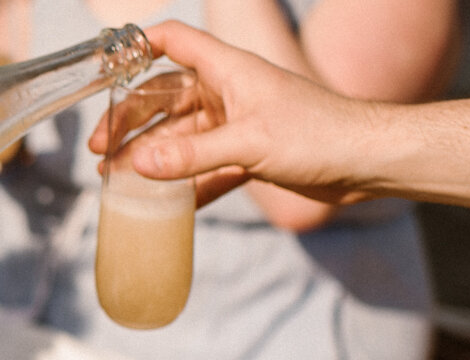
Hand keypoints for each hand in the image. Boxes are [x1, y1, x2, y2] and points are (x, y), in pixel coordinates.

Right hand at [94, 21, 380, 207]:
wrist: (369, 163)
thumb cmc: (321, 134)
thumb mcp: (250, 143)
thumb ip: (191, 157)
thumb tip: (137, 165)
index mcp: (229, 71)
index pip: (173, 42)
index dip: (137, 48)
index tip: (104, 70)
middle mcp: (228, 93)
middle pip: (163, 97)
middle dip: (129, 122)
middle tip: (101, 151)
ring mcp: (236, 125)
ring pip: (179, 137)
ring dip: (149, 158)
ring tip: (117, 179)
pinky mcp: (248, 155)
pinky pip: (202, 169)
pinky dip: (182, 186)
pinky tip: (160, 206)